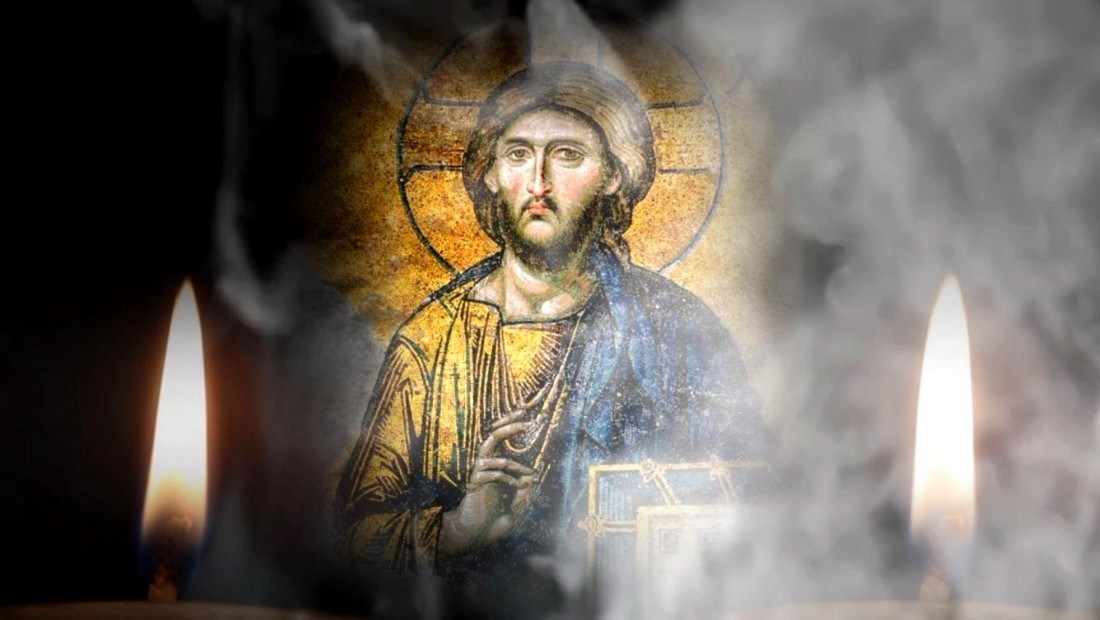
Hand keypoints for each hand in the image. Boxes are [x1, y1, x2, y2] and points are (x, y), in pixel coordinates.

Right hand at [438, 411, 540, 554]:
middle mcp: (485, 464)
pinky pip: (493, 472)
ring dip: (516, 464)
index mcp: (494, 464)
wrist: (475, 534)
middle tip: (527, 421)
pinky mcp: (475, 482)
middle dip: (510, 425)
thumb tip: (534, 474)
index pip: (501, 438)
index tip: (526, 414)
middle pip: (494, 435)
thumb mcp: (516, 502)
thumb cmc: (494, 518)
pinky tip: (518, 488)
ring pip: (493, 452)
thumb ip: (524, 488)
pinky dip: (509, 479)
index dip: (511, 425)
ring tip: (530, 474)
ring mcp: (479, 472)